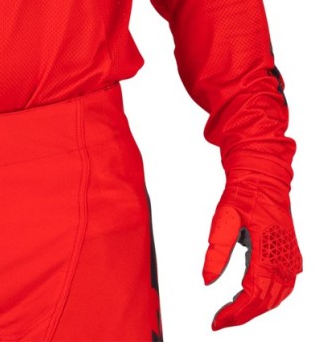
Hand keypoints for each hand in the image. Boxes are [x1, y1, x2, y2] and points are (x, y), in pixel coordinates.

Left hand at [202, 177, 301, 330]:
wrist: (264, 176)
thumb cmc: (244, 193)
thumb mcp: (224, 218)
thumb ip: (217, 251)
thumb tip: (207, 281)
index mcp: (268, 250)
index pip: (253, 294)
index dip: (235, 312)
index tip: (217, 322)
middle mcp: (284, 259)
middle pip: (265, 301)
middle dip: (242, 315)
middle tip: (219, 321)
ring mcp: (291, 259)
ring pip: (276, 297)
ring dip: (255, 309)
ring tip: (231, 313)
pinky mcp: (291, 256)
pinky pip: (282, 287)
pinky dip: (267, 297)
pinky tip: (250, 299)